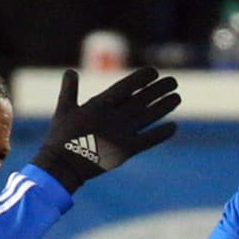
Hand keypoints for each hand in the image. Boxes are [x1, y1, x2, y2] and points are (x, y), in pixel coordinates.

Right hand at [31, 66, 180, 192]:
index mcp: (99, 105)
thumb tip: (70, 71)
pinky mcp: (125, 151)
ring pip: (148, 117)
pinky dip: (161, 134)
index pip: (126, 87)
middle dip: (159, 89)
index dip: (141, 78)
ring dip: (164, 106)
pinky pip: (148, 140)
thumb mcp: (63, 109)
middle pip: (142, 99)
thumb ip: (69, 89)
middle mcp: (113, 117)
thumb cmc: (61, 137)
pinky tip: (173, 127)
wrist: (63, 166)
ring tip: (177, 97)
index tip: (154, 72)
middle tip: (173, 81)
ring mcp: (121, 134)